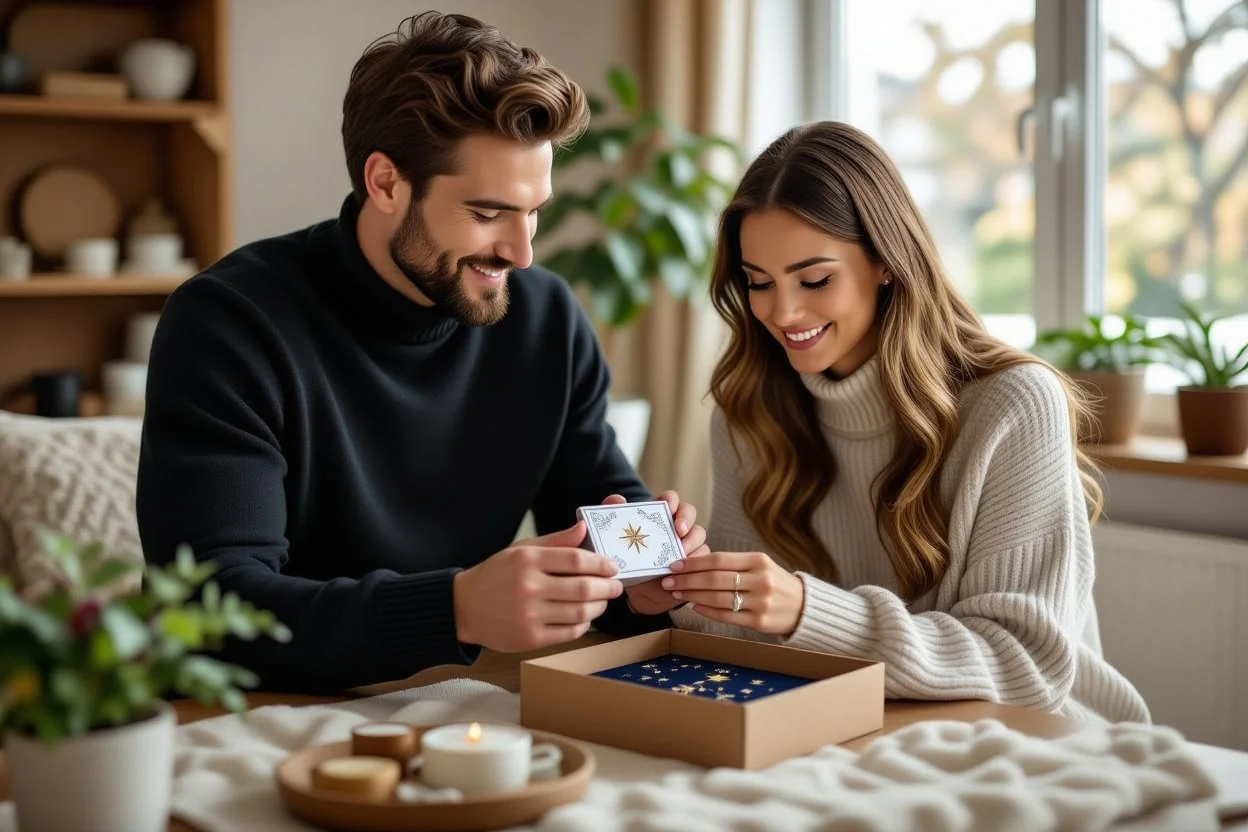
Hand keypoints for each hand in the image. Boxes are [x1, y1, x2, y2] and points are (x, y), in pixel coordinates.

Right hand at [452, 521, 622, 651]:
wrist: (464, 607)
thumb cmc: (496, 575)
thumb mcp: (521, 551)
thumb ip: (555, 541)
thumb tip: (584, 528)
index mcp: (527, 560)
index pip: (577, 559)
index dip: (601, 563)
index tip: (612, 566)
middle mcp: (529, 587)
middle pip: (583, 587)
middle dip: (608, 587)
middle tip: (616, 586)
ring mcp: (530, 615)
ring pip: (580, 612)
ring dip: (599, 607)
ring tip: (602, 601)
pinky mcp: (530, 638)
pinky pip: (570, 632)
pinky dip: (583, 624)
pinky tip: (585, 617)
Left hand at [600, 490, 708, 615]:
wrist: (640, 591)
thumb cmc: (630, 560)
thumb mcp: (618, 540)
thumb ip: (615, 517)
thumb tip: (617, 499)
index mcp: (659, 515)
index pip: (671, 499)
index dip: (672, 500)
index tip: (668, 508)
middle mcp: (677, 525)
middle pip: (689, 512)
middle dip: (686, 519)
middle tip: (678, 532)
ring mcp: (689, 542)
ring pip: (699, 533)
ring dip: (691, 542)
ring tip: (679, 555)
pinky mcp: (696, 560)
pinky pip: (703, 556)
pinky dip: (695, 561)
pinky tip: (683, 569)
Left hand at [660, 551, 804, 635]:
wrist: (804, 606)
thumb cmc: (775, 583)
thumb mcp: (759, 565)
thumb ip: (732, 564)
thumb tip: (695, 566)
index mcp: (758, 560)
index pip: (718, 560)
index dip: (693, 563)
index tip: (674, 565)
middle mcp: (760, 580)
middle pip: (714, 579)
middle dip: (686, 580)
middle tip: (667, 581)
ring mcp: (760, 602)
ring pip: (717, 598)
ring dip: (692, 596)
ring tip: (677, 593)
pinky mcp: (759, 622)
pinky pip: (726, 616)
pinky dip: (706, 611)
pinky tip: (694, 606)